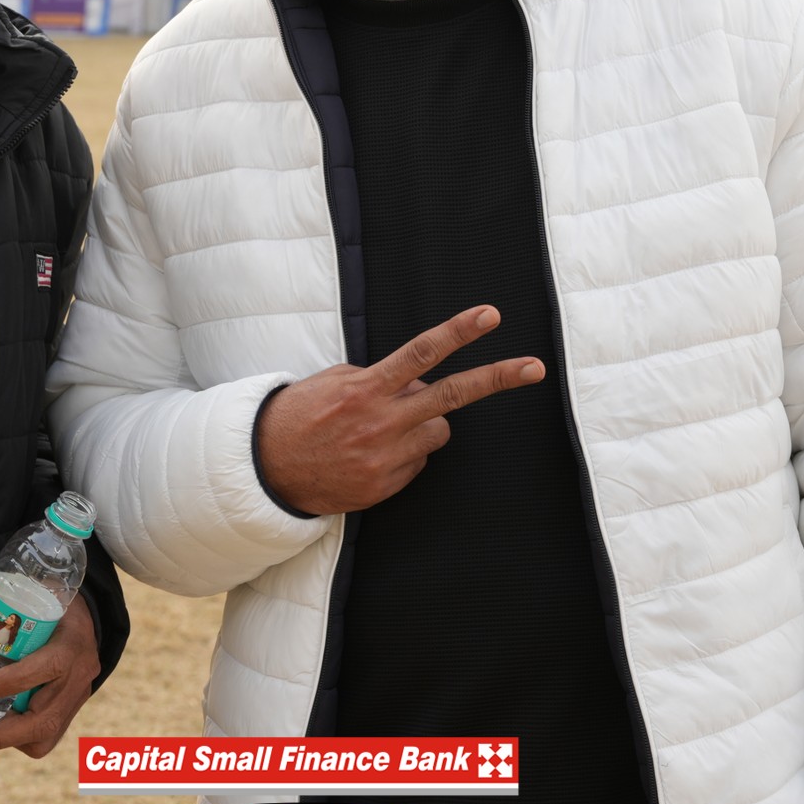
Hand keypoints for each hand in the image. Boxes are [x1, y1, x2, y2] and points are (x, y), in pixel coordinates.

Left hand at [0, 580, 99, 758]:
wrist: (89, 622)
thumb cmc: (56, 605)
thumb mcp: (30, 591)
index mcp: (73, 642)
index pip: (49, 667)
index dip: (16, 681)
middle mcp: (79, 676)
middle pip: (45, 719)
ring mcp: (77, 699)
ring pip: (46, 736)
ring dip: (6, 738)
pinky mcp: (70, 712)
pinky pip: (45, 739)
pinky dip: (16, 738)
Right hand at [253, 306, 545, 515]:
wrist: (267, 470)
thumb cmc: (301, 416)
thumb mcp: (333, 382)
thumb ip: (379, 378)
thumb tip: (418, 382)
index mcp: (366, 389)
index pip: (420, 353)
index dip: (458, 332)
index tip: (490, 316)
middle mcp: (382, 422)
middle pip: (452, 395)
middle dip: (497, 378)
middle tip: (535, 367)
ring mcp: (387, 458)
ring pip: (437, 432)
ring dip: (423, 423)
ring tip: (384, 427)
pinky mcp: (386, 486)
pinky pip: (417, 462)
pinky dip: (404, 453)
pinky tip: (370, 454)